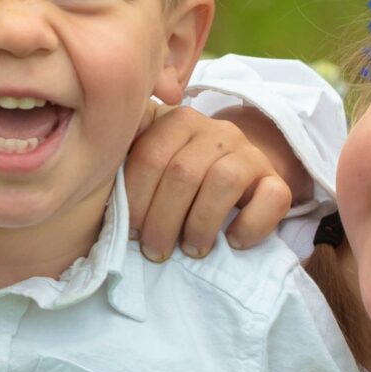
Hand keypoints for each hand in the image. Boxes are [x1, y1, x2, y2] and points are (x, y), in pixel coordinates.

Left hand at [126, 103, 296, 262]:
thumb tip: (93, 180)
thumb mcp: (151, 163)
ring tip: (191, 249)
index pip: (149, 155)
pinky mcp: (277, 179)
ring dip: (201, 223)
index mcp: (178, 120)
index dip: (135, 198)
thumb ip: (126, 162)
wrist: (240, 174)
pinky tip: (233, 241)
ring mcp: (249, 152)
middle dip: (163, 219)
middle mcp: (216, 130)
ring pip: (224, 181)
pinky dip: (251, 225)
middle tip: (155, 251)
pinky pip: (271, 198)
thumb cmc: (181, 178)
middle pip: (183, 171)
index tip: (131, 231)